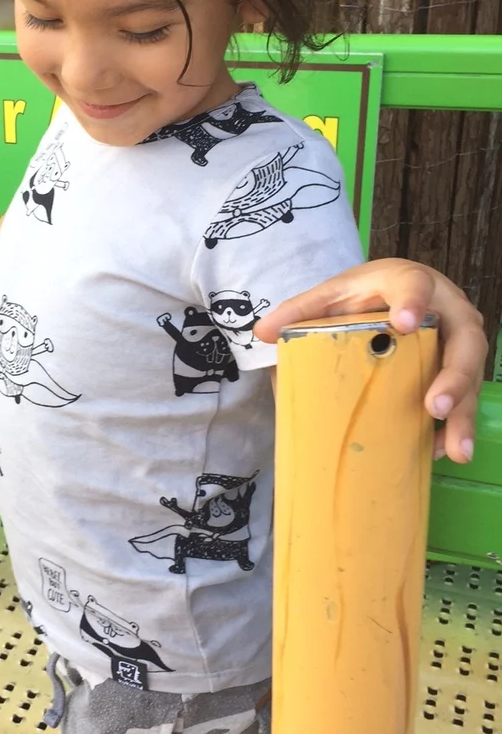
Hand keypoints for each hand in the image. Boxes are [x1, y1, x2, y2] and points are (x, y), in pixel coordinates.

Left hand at [254, 259, 486, 463]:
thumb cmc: (363, 293)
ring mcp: (457, 341)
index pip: (414, 286)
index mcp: (409, 282)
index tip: (403, 322)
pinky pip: (465, 399)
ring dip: (463, 415)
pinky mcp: (459, 368)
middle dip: (454, 375)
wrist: (390, 293)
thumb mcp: (332, 295)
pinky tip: (439, 451)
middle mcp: (446, 310)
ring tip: (454, 449)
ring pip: (471, 377)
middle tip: (436, 406)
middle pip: (464, 341)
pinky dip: (453, 426)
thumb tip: (262, 332)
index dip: (413, 301)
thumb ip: (300, 310)